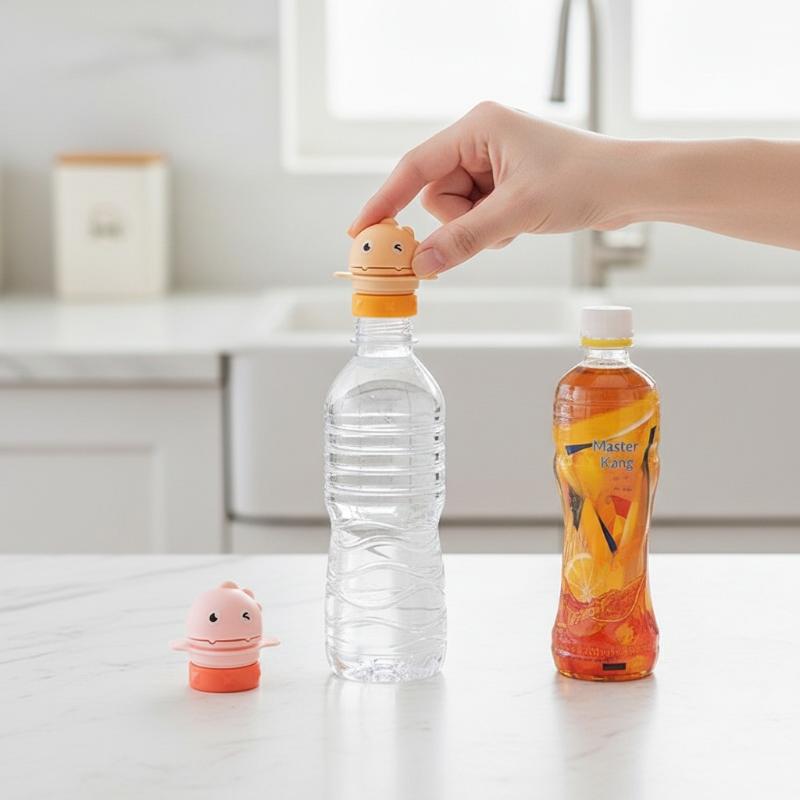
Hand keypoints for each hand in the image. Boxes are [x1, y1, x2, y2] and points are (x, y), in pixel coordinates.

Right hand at [348, 101, 633, 275]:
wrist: (629, 188)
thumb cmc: (583, 181)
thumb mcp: (516, 213)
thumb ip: (463, 239)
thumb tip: (420, 265)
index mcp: (478, 128)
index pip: (415, 167)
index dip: (385, 201)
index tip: (362, 231)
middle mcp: (480, 139)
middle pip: (436, 194)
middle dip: (457, 220)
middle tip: (490, 228)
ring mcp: (492, 162)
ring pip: (454, 210)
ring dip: (477, 227)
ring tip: (514, 222)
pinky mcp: (503, 182)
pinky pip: (475, 214)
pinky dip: (490, 228)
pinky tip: (519, 222)